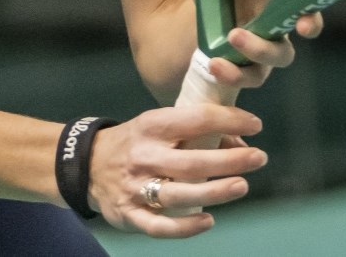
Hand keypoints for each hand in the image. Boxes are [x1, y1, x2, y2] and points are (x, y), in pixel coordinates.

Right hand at [87, 103, 266, 235]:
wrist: (86, 163)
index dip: (228, 119)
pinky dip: (186, 226)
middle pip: (192, 161)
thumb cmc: (136, 141)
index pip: (195, 119)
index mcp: (152, 126)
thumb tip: (238, 141)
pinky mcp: (130, 214)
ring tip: (242, 186)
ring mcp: (136, 187)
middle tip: (259, 157)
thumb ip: (193, 132)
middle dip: (230, 160)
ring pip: (180, 194)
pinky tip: (209, 220)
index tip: (255, 124)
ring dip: (215, 192)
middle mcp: (144, 155)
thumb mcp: (156, 125)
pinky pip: (160, 226)